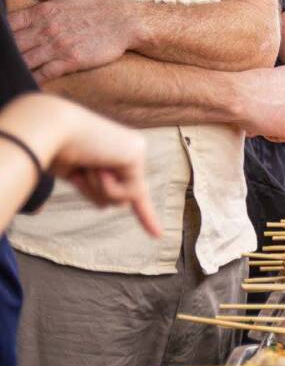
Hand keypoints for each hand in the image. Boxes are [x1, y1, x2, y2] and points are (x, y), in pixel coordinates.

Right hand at [4, 94, 159, 235]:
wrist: (46, 130)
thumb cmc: (50, 150)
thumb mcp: (74, 177)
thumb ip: (93, 190)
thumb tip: (106, 206)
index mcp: (109, 154)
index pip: (128, 189)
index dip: (145, 215)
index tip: (157, 234)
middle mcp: (124, 150)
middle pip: (121, 200)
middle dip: (99, 194)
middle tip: (82, 170)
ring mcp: (133, 149)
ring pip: (125, 199)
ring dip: (100, 189)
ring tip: (87, 164)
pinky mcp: (137, 152)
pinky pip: (130, 192)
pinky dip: (109, 186)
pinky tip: (98, 166)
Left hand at [8, 0, 134, 81]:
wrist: (124, 21)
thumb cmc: (95, 6)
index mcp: (41, 12)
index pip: (8, 24)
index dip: (0, 34)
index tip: (1, 41)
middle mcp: (46, 29)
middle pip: (13, 44)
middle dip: (5, 52)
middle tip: (3, 59)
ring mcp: (58, 46)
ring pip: (26, 59)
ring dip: (16, 66)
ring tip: (10, 72)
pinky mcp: (72, 61)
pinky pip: (46, 73)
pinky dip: (34, 78)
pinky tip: (26, 82)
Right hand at [233, 66, 284, 141]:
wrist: (235, 97)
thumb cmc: (241, 86)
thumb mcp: (263, 78)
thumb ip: (277, 88)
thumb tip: (277, 105)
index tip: (275, 99)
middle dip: (281, 111)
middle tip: (261, 109)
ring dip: (276, 122)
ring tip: (257, 115)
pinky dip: (274, 135)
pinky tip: (261, 126)